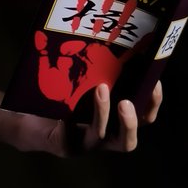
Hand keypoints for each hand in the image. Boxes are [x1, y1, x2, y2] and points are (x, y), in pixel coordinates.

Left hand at [7, 81, 162, 156]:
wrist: (33, 120)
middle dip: (130, 122)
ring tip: (100, 89)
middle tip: (125, 101)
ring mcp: (84, 145)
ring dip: (102, 112)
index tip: (155, 81)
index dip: (153, 103)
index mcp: (117, 124)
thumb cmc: (66, 98)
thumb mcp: (87, 84)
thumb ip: (102, 74)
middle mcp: (105, 139)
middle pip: (128, 142)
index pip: (145, 118)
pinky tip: (63, 108)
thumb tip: (116, 42)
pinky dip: (67, 120)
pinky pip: (68, 134)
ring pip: (99, 135)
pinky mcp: (64, 146)